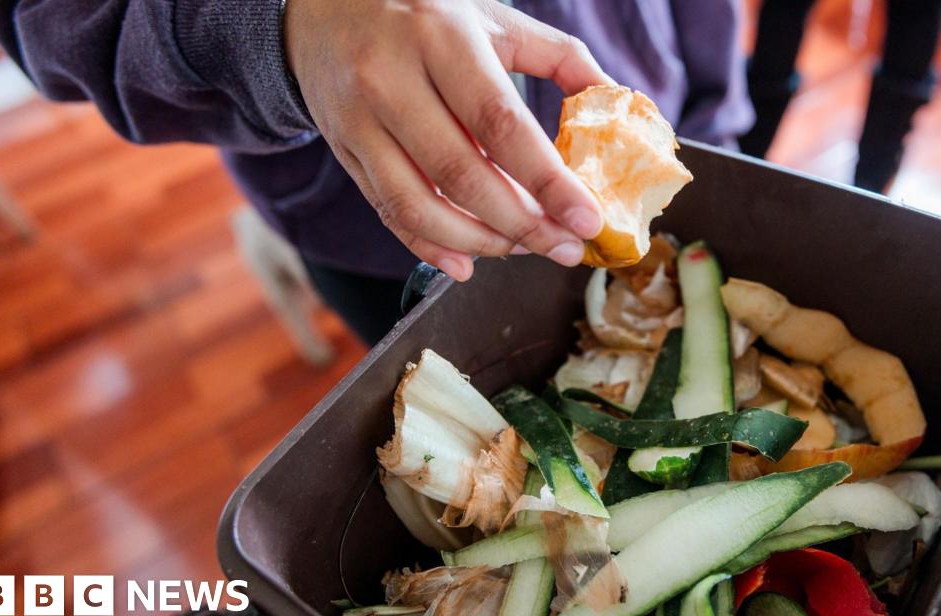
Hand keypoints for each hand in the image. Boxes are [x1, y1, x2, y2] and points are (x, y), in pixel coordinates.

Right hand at [285, 0, 611, 280]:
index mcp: (442, 38)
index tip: (587, 219)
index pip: (501, 123)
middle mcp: (391, 78)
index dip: (547, 180)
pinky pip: (387, 211)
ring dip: (479, 242)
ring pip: (420, 205)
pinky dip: (427, 247)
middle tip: (565, 247)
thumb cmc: (425, 13)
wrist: (324, 4)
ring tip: (522, 249)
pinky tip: (465, 263)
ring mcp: (359, 118)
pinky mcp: (342, 148)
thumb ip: (558, 56)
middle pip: (462, 174)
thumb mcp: (492, 17)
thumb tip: (616, 102)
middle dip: (522, 224)